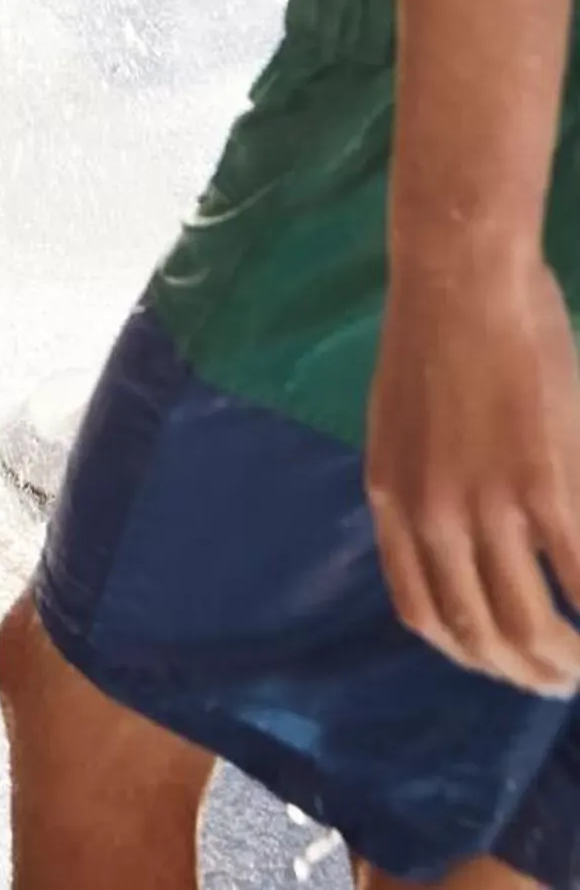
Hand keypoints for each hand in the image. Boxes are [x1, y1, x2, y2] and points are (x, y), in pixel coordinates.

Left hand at [368, 252, 579, 693]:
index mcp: (392, 500)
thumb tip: (454, 539)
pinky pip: (579, 578)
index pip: (423, 613)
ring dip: (562, 661)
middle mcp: (431, 517)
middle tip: (558, 679)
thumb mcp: (400, 423)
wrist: (459, 274)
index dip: (467, 652)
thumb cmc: (435, 332)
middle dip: (522, 671)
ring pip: (528, 626)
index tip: (501, 661)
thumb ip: (422, 484)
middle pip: (479, 635)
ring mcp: (486, 507)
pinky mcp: (542, 487)